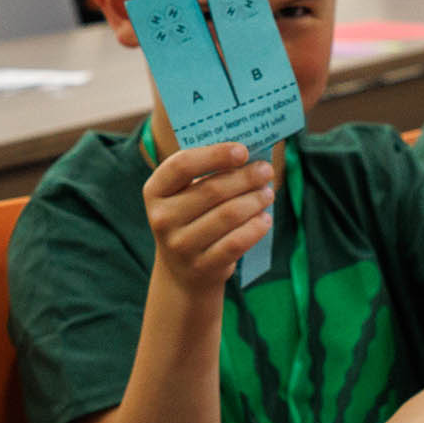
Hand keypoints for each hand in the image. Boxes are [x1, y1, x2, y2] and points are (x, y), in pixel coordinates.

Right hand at [143, 141, 274, 291]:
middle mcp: (162, 218)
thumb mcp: (186, 194)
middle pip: (213, 190)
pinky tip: (265, 219)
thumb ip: (209, 173)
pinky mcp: (201, 266)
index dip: (215, 155)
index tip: (243, 151)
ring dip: (255, 200)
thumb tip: (251, 157)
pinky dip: (255, 227)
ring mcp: (180, 245)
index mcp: (155, 191)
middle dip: (246, 177)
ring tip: (267, 193)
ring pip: (228, 215)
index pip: (182, 165)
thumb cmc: (191, 218)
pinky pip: (236, 242)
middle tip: (266, 170)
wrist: (182, 271)